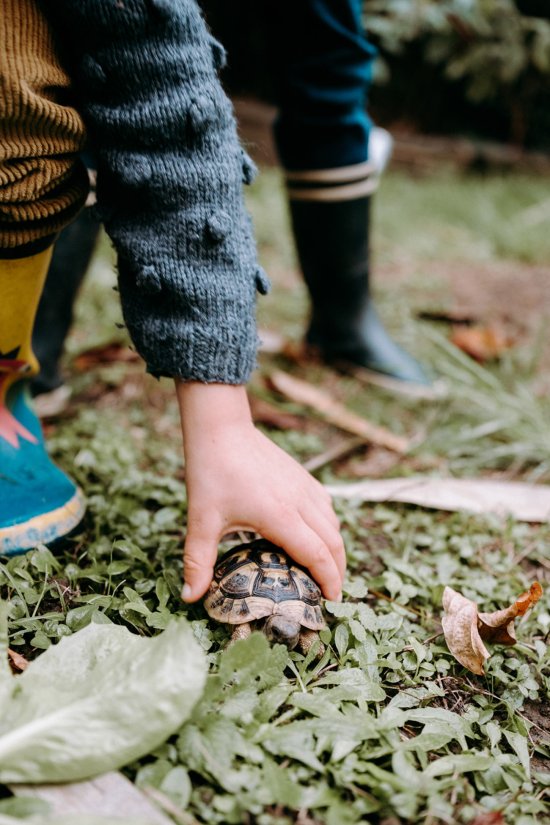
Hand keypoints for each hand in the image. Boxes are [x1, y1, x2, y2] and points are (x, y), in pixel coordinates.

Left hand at [175, 381, 344, 602]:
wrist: (221, 429)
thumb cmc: (211, 471)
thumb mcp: (201, 520)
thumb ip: (198, 561)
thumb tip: (191, 597)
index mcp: (280, 516)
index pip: (318, 554)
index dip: (330, 580)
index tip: (332, 600)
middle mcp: (300, 501)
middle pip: (334, 542)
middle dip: (338, 570)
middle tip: (332, 592)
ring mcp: (303, 486)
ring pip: (333, 522)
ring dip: (335, 547)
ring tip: (326, 568)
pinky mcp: (302, 476)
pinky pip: (326, 506)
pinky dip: (329, 526)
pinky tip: (317, 533)